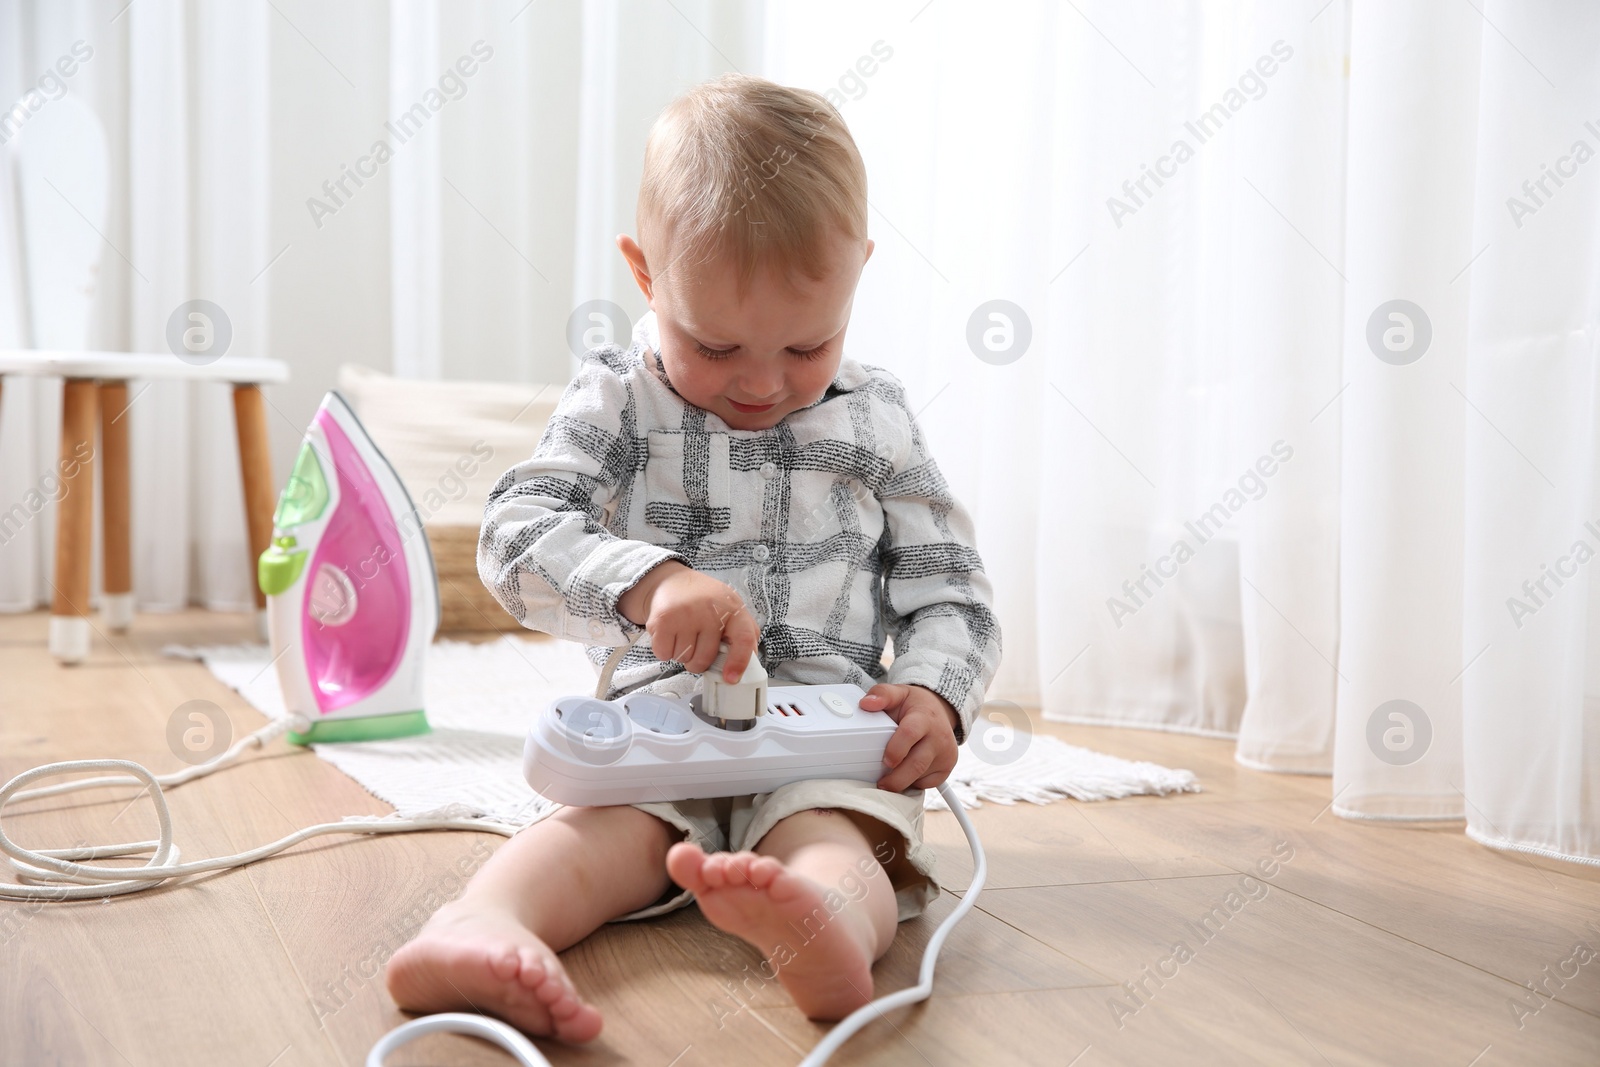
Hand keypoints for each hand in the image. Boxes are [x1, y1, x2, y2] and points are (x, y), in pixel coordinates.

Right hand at [618, 561, 759, 681]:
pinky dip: (665, 650)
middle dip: (698, 661)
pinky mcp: (663, 620)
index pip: (743, 639)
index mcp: (733, 608)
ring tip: (683, 634)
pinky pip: (664, 654)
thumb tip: (751, 661)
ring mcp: (686, 614)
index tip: (731, 679)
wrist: (670, 580)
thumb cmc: (704, 599)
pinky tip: (669, 634)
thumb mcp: (730, 607)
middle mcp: (710, 610)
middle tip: (696, 645)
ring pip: (683, 659)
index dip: (739, 662)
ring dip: (681, 654)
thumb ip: (744, 632)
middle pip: (705, 658)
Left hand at [858, 683, 960, 791]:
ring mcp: (946, 753)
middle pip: (916, 764)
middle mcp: (939, 736)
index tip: (884, 759)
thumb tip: (866, 703)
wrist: (939, 710)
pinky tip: (905, 774)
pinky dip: (913, 783)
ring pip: (921, 777)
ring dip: (902, 782)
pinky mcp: (947, 767)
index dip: (895, 750)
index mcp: (924, 717)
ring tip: (889, 779)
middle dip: (896, 778)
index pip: (910, 734)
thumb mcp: (899, 693)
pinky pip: (928, 783)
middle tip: (881, 783)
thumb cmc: (915, 705)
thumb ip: (882, 694)